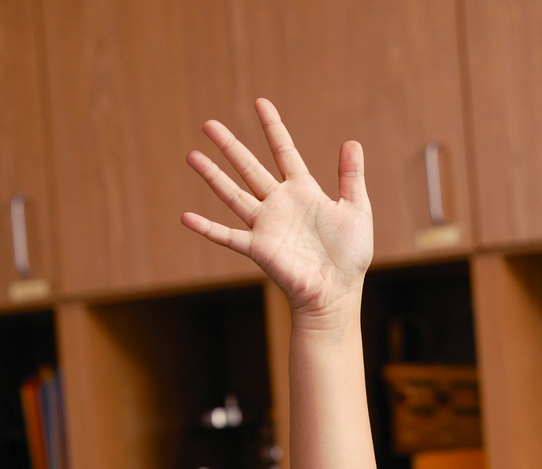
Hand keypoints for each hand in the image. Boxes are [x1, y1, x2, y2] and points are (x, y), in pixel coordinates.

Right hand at [182, 99, 372, 318]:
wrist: (337, 292)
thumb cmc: (350, 257)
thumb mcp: (356, 210)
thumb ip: (351, 177)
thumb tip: (352, 142)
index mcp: (303, 191)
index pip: (284, 152)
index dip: (273, 128)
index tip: (260, 103)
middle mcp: (280, 204)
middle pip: (249, 167)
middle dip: (229, 146)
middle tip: (209, 124)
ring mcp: (266, 225)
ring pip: (233, 194)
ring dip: (212, 176)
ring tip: (191, 155)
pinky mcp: (258, 249)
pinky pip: (227, 236)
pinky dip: (206, 228)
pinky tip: (185, 217)